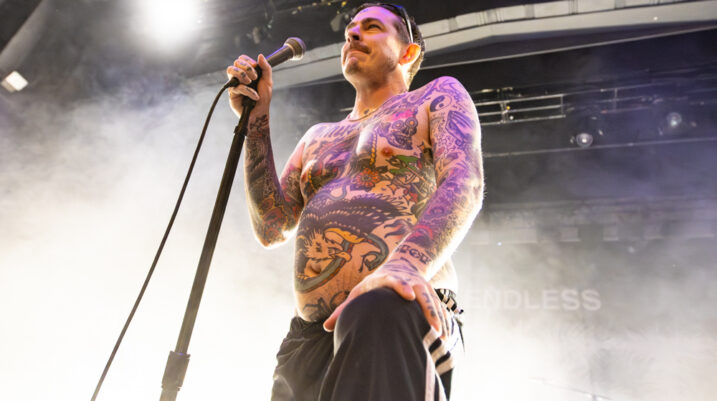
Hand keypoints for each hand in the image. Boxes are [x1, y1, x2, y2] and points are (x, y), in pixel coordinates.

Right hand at [226, 54, 272, 116]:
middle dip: (247, 68)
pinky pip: (237, 87)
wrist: (261, 112)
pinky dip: (248, 91)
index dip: (248, 61)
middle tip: (255, 77)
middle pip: (235, 63)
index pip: (241, 59)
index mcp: (246, 72)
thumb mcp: (268, 81)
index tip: (256, 68)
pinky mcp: (231, 94)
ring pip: (230, 70)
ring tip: (250, 82)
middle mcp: (238, 77)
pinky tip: (255, 96)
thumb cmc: (263, 97)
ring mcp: (234, 84)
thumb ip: (266, 68)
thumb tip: (260, 56)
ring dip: (242, 74)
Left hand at [323, 260, 450, 340]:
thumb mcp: (359, 291)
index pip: (396, 280)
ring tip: (443, 338)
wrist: (404, 264)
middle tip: (434, 327)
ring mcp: (422, 287)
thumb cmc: (375, 284)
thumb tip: (326, 327)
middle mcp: (409, 281)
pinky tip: (446, 338)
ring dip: (440, 318)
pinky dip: (444, 321)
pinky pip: (440, 307)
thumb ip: (344, 309)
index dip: (402, 286)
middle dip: (429, 308)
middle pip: (422, 292)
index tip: (409, 295)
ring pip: (434, 301)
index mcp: (389, 279)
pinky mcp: (432, 294)